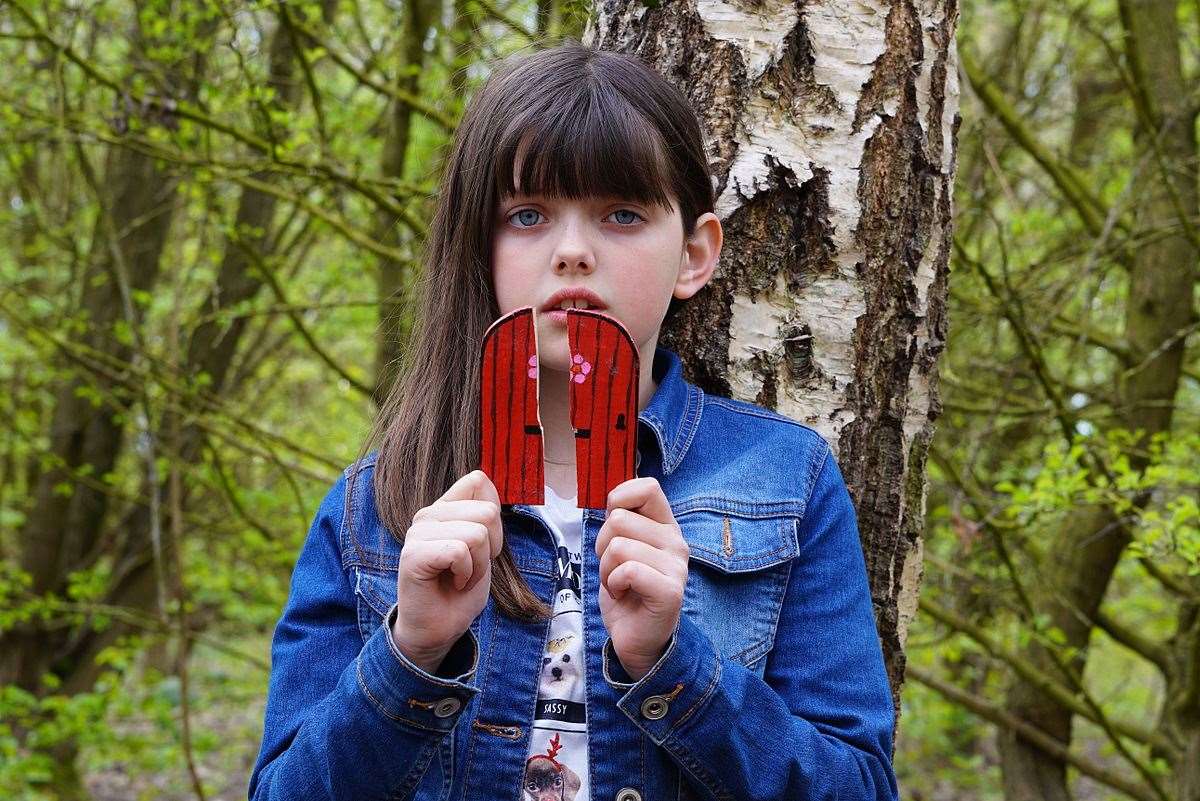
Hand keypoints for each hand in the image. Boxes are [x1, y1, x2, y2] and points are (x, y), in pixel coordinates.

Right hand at [392, 470, 503, 672]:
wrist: (437, 630)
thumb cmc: (459, 592)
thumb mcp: (483, 549)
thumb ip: (485, 518)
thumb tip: (490, 493)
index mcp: (444, 508)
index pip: (478, 480)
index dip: (495, 517)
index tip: (483, 546)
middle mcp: (428, 514)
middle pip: (487, 511)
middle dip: (490, 548)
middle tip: (470, 569)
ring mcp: (418, 533)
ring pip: (477, 534)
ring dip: (478, 565)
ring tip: (460, 578)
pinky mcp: (413, 554)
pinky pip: (459, 551)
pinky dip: (466, 574)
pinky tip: (453, 583)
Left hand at [595, 477, 688, 681]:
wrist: (638, 639)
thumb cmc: (626, 591)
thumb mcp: (621, 548)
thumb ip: (622, 521)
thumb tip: (612, 497)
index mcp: (665, 526)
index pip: (648, 487)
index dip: (620, 497)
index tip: (612, 524)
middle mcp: (675, 542)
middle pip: (618, 519)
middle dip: (601, 546)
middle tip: (613, 569)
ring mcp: (676, 567)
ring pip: (618, 546)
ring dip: (605, 570)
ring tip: (618, 584)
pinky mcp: (669, 591)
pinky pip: (627, 570)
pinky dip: (613, 584)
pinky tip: (623, 594)